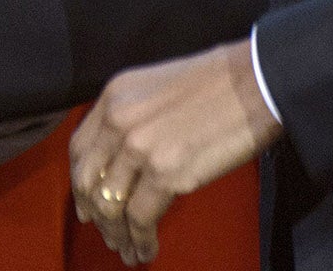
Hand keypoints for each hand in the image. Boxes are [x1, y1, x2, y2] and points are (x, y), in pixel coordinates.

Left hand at [70, 40, 280, 264]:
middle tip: (107, 234)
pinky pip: (140, 218)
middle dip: (95, 214)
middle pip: (88, 180)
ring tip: (128, 250)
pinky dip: (141, 241)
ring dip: (117, 234)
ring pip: (109, 205)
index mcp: (114, 96)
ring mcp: (139, 147)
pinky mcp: (166, 172)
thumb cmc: (216, 84)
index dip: (80, 183)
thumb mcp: (154, 89)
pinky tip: (147, 250)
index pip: (79, 149)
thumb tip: (123, 159)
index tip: (85, 204)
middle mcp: (118, 120)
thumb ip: (132, 118)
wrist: (253, 83)